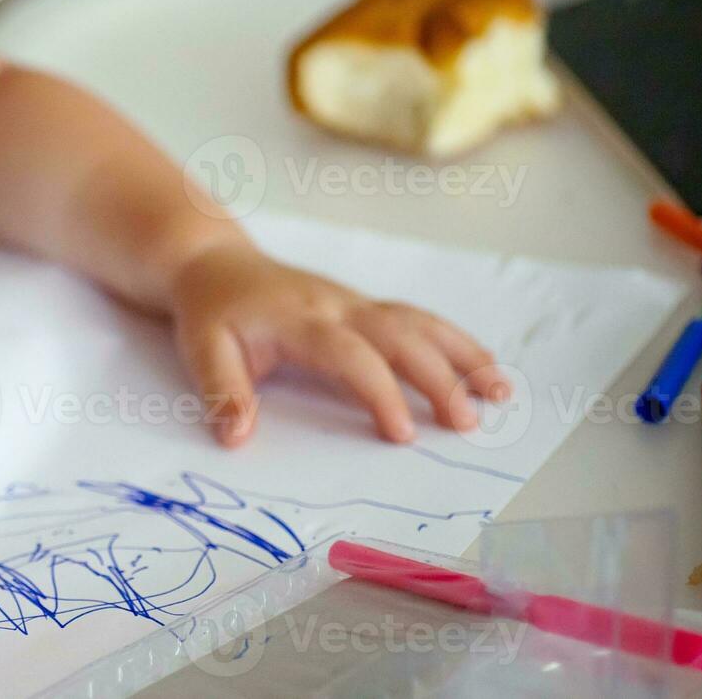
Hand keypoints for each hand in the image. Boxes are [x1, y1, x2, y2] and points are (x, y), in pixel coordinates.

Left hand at [168, 241, 507, 446]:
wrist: (213, 263)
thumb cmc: (211, 311)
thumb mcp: (201, 349)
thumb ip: (221, 391)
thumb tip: (238, 437)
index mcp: (300, 320)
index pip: (350, 356)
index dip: (378, 392)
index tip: (400, 434)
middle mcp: (337, 307)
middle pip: (400, 337)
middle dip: (438, 378)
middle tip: (466, 424)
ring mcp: (355, 304)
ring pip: (419, 323)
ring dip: (462, 355)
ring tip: (500, 392)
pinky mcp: (364, 307)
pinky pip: (416, 320)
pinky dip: (454, 342)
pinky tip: (483, 367)